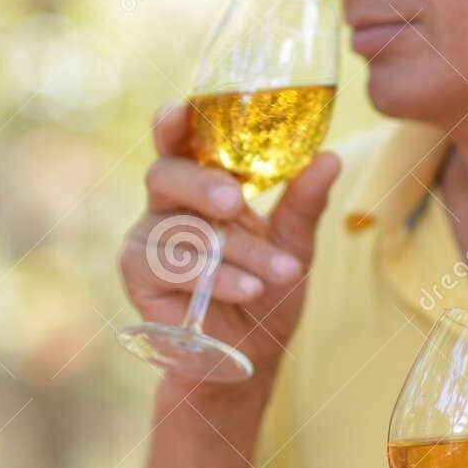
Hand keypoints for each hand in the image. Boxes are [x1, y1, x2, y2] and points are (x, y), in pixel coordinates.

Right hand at [119, 102, 340, 388]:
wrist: (251, 356)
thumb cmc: (267, 290)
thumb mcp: (294, 244)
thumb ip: (304, 202)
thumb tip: (329, 158)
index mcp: (202, 184)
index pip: (181, 142)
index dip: (174, 123)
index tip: (181, 111)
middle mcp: (169, 204)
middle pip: (167, 174)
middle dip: (202, 185)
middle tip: (235, 200)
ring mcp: (148, 238)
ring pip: (183, 230)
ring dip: (236, 252)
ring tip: (279, 273)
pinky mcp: (138, 275)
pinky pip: (169, 266)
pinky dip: (214, 277)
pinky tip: (247, 288)